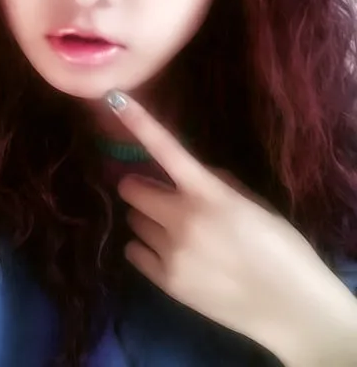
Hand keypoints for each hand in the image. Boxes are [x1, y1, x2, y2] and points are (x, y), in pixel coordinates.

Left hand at [106, 90, 356, 365]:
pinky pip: (134, 251)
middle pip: (131, 189)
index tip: (114, 97)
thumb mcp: (251, 202)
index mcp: (208, 193)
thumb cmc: (279, 246)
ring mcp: (170, 252)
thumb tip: (185, 175)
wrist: (289, 306)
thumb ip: (214, 183)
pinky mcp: (164, 282)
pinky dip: (146, 248)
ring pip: (133, 221)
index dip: (137, 121)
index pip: (165, 148)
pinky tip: (171, 254)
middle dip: (142, 189)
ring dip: (148, 220)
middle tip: (164, 198)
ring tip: (176, 233)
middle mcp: (181, 219)